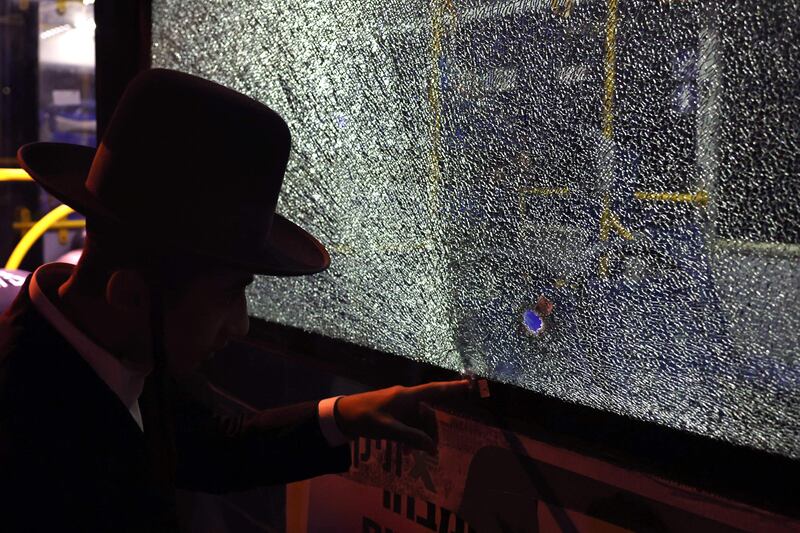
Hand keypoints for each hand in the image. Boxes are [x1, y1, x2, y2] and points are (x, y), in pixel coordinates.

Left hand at [334, 380, 470, 454]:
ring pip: (418, 422)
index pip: (434, 390)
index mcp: (406, 396)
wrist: (342, 416)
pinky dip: (410, 437)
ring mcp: (399, 407)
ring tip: (416, 454)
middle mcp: (406, 399)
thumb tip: (431, 446)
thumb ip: (411, 436)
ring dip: (419, 437)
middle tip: (431, 451)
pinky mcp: (393, 414)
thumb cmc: (365, 417)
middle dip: (431, 432)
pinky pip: (408, 425)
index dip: (452, 388)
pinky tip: (407, 450)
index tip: (469, 385)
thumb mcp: (389, 429)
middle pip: (427, 414)